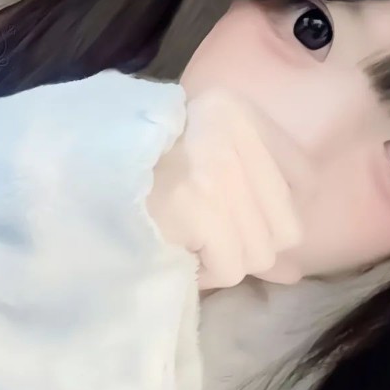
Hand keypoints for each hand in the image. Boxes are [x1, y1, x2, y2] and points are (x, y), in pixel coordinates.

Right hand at [147, 89, 309, 289]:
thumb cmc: (144, 169)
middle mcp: (237, 137)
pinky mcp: (198, 209)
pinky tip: (181, 251)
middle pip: (288, 227)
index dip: (277, 210)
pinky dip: (205, 272)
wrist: (85, 172)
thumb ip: (260, 205)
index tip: (245, 215)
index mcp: (242, 114)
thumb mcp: (208, 163)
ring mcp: (220, 173)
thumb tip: (294, 275)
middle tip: (213, 233)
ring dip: (225, 259)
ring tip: (192, 240)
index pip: (304, 178)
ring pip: (261, 253)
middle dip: (251, 242)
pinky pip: (230, 269)